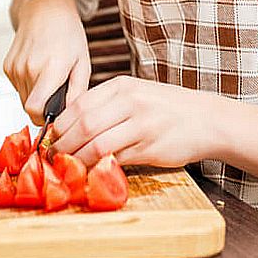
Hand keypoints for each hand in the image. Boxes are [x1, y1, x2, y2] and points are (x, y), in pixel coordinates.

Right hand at [3, 0, 90, 123]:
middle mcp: (28, 68)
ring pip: (24, 99)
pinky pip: (18, 88)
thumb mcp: (83, 63)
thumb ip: (78, 93)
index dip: (45, 119)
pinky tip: (39, 70)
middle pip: (30, 108)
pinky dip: (29, 86)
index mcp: (50, 68)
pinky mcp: (7, 66)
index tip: (55, 117)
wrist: (45, 10)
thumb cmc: (67, 34)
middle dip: (44, 107)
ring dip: (37, 96)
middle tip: (58, 92)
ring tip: (49, 77)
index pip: (35, 110)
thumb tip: (71, 117)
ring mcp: (15, 67)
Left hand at [51, 75, 219, 167]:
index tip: (50, 138)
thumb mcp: (136, 95)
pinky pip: (117, 159)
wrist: (208, 119)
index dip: (59, 124)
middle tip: (54, 156)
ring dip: (78, 159)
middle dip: (64, 144)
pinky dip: (100, 167)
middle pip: (84, 124)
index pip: (79, 104)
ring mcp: (142, 125)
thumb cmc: (167, 109)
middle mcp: (130, 102)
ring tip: (69, 167)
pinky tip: (92, 171)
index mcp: (122, 86)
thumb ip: (107, 106)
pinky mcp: (151, 148)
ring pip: (98, 144)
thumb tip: (70, 127)